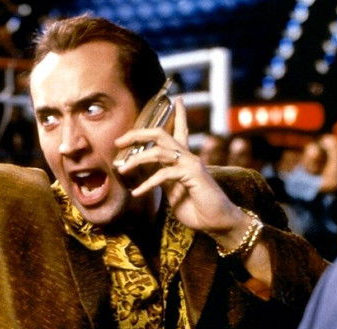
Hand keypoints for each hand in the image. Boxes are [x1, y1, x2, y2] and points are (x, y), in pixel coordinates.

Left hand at [114, 98, 247, 241]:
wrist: (217, 222)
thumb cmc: (196, 208)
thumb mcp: (172, 190)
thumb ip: (161, 178)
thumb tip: (144, 170)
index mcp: (184, 158)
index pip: (180, 130)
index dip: (178, 114)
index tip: (176, 99)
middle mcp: (188, 156)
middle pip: (160, 134)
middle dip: (137, 134)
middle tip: (119, 140)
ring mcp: (191, 164)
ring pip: (157, 151)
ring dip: (136, 160)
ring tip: (122, 170)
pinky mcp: (192, 175)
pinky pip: (163, 174)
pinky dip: (147, 183)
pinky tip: (137, 193)